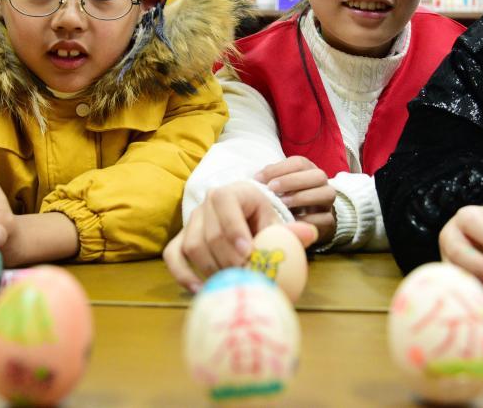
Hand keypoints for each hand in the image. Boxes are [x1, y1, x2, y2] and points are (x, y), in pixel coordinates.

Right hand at [163, 181, 317, 292]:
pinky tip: (199, 289)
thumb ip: (292, 230)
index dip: (233, 229)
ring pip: (191, 245)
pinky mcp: (181, 239)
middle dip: (226, 258)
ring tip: (230, 282)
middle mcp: (206, 204)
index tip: (247, 253)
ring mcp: (191, 222)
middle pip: (208, 232)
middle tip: (244, 276)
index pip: (225, 203)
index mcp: (232, 192)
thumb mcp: (278, 221)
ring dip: (210, 268)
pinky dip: (183, 274)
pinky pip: (173, 256)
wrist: (246, 218)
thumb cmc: (263, 220)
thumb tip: (308, 233)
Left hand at [255, 156, 336, 242]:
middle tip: (272, 188)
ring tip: (283, 204)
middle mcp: (321, 183)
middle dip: (293, 180)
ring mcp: (328, 202)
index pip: (299, 162)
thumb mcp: (278, 185)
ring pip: (326, 194)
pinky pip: (325, 219)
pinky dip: (308, 220)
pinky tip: (292, 220)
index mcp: (308, 169)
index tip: (259, 179)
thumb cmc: (287, 198)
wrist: (308, 219)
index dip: (279, 169)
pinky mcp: (330, 220)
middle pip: (317, 175)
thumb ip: (269, 179)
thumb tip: (256, 179)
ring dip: (302, 198)